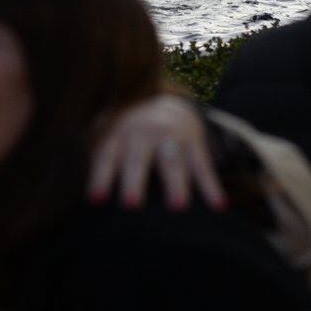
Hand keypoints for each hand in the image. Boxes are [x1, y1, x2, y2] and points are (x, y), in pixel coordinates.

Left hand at [88, 94, 225, 212]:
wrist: (163, 102)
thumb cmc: (127, 139)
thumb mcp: (110, 141)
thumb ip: (102, 169)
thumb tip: (92, 207)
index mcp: (117, 135)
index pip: (106, 157)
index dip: (100, 177)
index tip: (96, 200)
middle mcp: (142, 133)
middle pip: (138, 158)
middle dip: (134, 180)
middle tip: (131, 205)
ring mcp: (170, 137)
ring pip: (172, 161)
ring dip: (175, 183)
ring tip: (178, 207)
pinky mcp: (194, 143)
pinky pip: (203, 165)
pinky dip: (211, 185)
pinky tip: (218, 205)